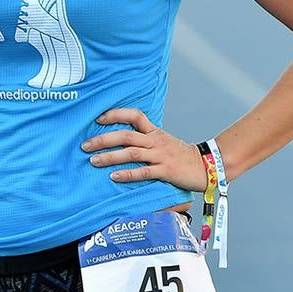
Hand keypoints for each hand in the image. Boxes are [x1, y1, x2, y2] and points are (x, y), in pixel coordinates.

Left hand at [82, 108, 207, 191]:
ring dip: (110, 157)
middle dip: (103, 139)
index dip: (116, 114)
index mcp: (155, 132)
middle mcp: (156, 141)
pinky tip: (114, 177)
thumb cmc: (181, 156)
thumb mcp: (164, 142)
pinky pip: (144, 172)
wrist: (207, 166)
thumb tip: (123, 141)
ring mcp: (161, 155)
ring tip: (93, 161)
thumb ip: (147, 139)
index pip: (134, 115)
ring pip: (131, 153)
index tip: (98, 118)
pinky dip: (128, 174)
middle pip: (126, 135)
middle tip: (85, 146)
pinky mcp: (166, 170)